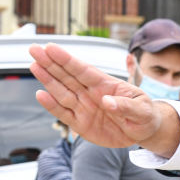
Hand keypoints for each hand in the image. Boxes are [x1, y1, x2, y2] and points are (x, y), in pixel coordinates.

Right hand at [29, 43, 162, 148]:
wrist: (144, 132)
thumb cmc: (145, 115)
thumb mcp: (143, 111)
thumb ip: (127, 106)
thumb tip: (107, 102)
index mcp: (107, 85)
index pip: (84, 70)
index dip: (67, 60)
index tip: (51, 47)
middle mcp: (92, 93)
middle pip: (68, 76)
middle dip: (51, 63)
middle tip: (34, 49)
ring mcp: (84, 107)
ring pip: (62, 92)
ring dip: (48, 80)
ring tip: (34, 65)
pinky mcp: (80, 124)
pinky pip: (63, 114)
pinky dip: (51, 105)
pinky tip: (40, 95)